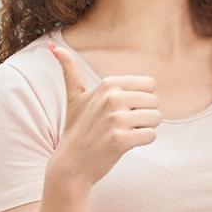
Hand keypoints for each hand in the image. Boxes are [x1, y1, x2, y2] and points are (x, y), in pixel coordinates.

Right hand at [45, 41, 161, 189]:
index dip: (140, 100)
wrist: (71, 164)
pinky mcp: (120, 140)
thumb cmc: (77, 129)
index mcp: (108, 84)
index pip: (150, 85)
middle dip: (144, 115)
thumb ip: (69, 70)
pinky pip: (151, 136)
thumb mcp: (74, 97)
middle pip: (155, 102)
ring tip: (123, 134)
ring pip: (156, 118)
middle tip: (121, 125)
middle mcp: (112, 98)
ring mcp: (115, 119)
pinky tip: (125, 144)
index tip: (121, 110)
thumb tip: (55, 46)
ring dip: (145, 129)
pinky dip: (143, 142)